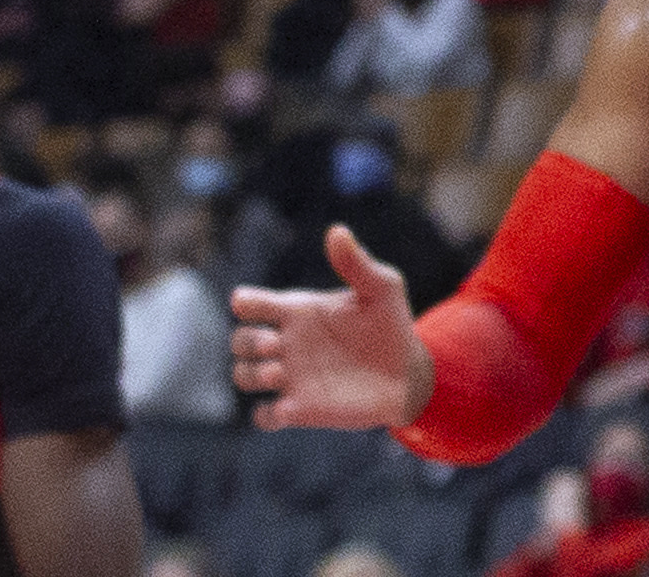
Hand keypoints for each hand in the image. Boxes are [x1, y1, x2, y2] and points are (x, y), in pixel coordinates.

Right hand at [232, 225, 433, 432]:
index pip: (251, 303)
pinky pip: (264, 417)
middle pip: (239, 340)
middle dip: (245, 341)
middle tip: (273, 344)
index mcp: (299, 310)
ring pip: (244, 376)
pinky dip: (265, 415)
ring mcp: (292, 377)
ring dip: (252, 376)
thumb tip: (337, 231)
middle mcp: (289, 342)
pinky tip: (286, 409)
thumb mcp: (381, 288)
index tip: (251, 304)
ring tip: (280, 373)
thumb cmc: (392, 324)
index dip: (244, 302)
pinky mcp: (300, 409)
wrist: (408, 373)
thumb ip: (357, 263)